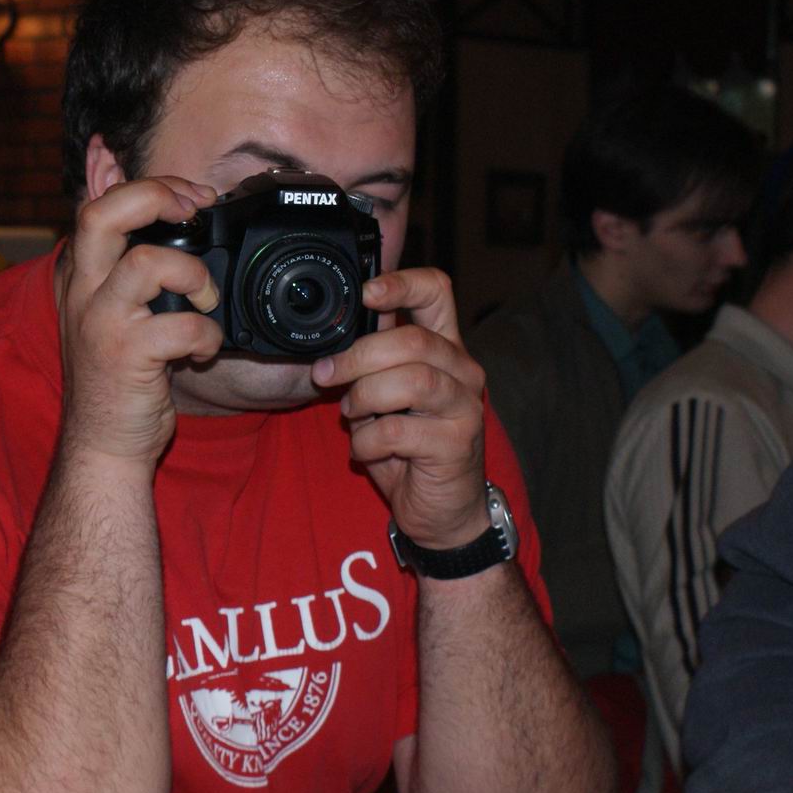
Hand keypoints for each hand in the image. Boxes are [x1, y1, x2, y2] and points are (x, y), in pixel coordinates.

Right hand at [55, 176, 222, 465]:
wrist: (102, 444)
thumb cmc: (117, 377)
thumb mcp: (111, 311)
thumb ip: (127, 267)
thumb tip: (166, 217)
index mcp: (80, 275)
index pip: (95, 205)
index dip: (144, 184)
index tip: (190, 196)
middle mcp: (82, 292)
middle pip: (101, 214)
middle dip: (156, 196)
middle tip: (195, 210)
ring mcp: (100, 323)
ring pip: (144, 261)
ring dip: (194, 274)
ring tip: (208, 299)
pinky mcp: (125, 356)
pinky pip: (179, 324)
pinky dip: (206, 333)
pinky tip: (204, 348)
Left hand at [310, 268, 486, 548]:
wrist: (440, 510)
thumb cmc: (407, 446)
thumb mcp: (383, 393)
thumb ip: (370, 358)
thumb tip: (331, 325)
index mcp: (444, 347)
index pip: (436, 291)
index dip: (401, 282)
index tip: (365, 293)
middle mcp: (463, 370)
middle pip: (414, 339)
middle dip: (359, 356)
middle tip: (327, 375)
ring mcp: (465, 407)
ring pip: (412, 381)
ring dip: (364, 397)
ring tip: (350, 413)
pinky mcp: (457, 444)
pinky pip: (400, 431)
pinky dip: (367, 440)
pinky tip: (363, 449)